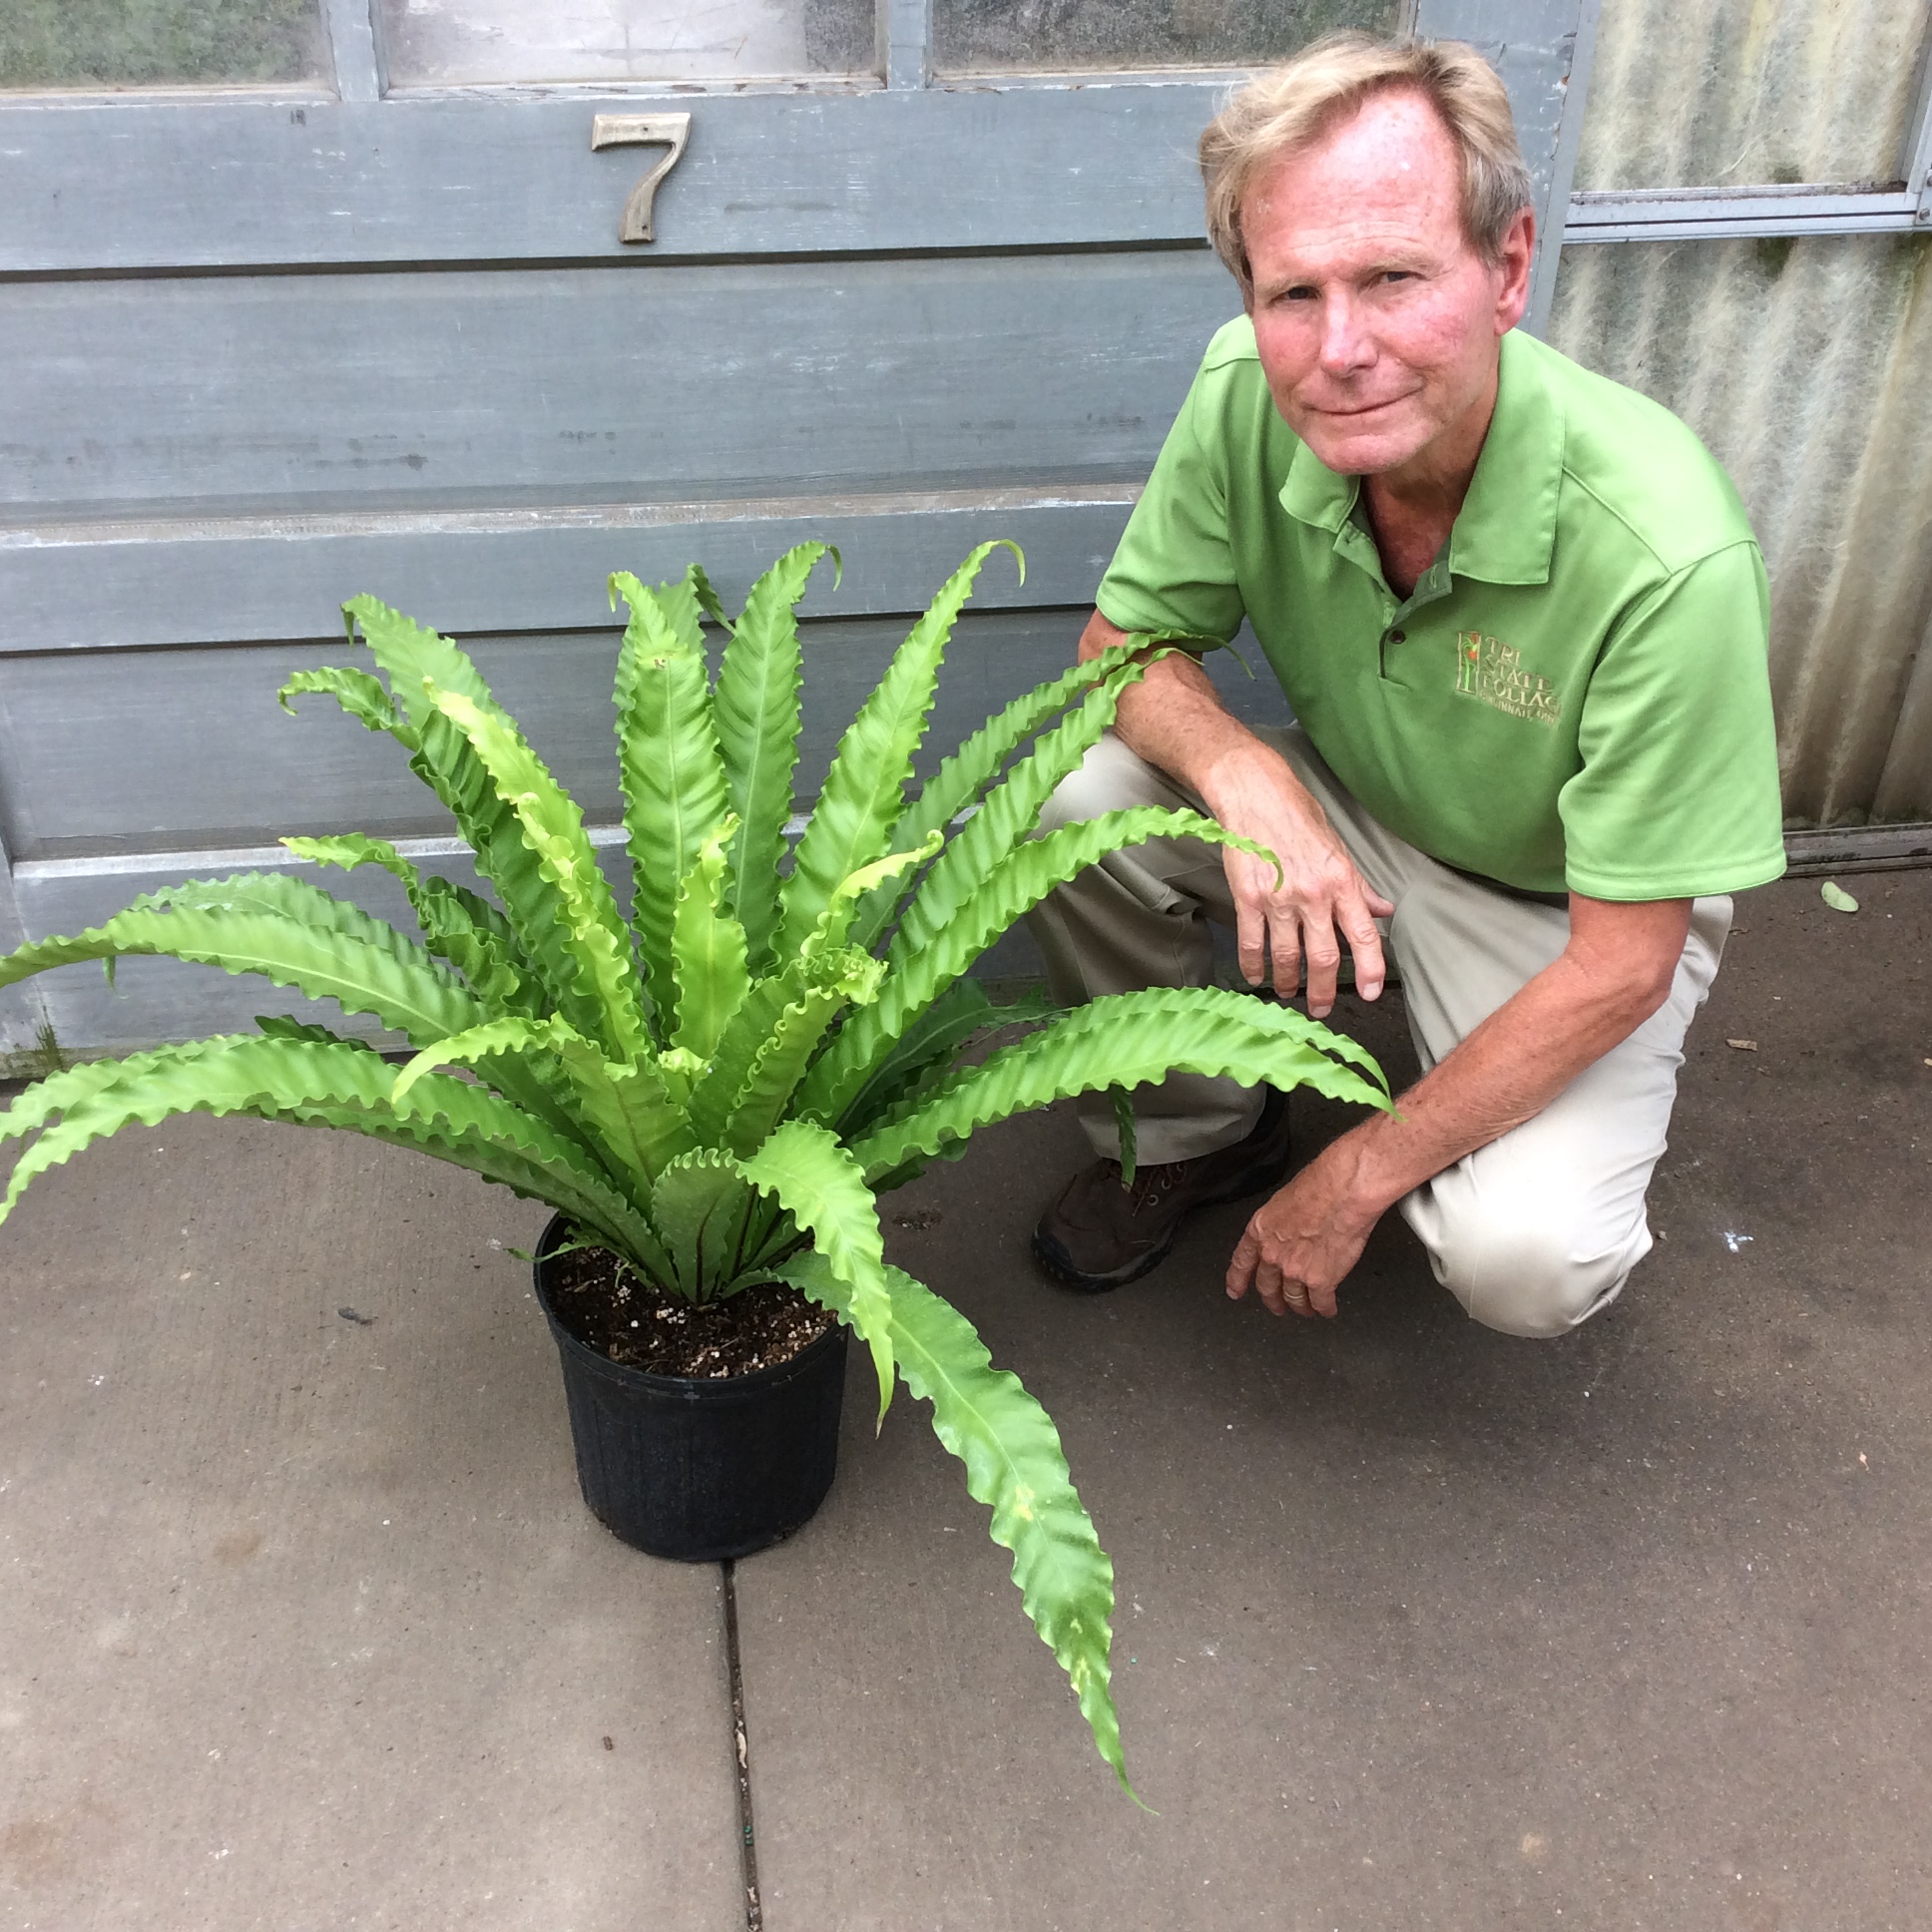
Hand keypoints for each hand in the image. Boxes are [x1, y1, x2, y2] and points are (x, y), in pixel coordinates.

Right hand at [1196, 741, 1394, 1018]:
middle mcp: (1314, 894)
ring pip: (1287, 956)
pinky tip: (1257, 977)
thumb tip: (1384, 910)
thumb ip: (1360, 887)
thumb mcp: (1339, 849)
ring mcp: (1279, 898)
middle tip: (1321, 1008)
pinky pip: (1252, 943)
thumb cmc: (1298, 816)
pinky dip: (1254, 965)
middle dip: (1324, 989)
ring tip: (1287, 992)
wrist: (1255, 794)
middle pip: (1324, 956)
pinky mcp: (1248, 897)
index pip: (1363, 933)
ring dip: (1287, 982)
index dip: (1370, 967)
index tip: (1370, 991)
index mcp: (1341, 881)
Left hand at [1225, 1142, 1380, 1317]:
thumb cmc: (1318, 1186)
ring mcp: (1295, 1271)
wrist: (1342, 1193)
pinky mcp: (1321, 1282)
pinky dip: (1325, 1309)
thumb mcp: (1283, 1200)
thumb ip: (1281, 1222)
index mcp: (1261, 1231)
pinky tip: (1327, 1309)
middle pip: (1267, 1286)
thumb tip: (1289, 1228)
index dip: (1237, 1279)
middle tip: (1276, 1306)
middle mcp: (1273, 1255)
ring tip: (1305, 1309)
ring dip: (1300, 1307)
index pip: (1242, 1261)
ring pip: (1294, 1298)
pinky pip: (1321, 1303)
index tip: (1235, 1291)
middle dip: (1272, 1300)